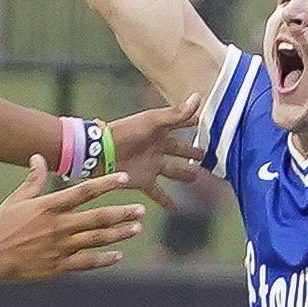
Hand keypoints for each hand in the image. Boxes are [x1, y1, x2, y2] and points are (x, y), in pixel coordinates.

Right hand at [0, 157, 143, 279]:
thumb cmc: (1, 225)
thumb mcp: (16, 199)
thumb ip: (33, 179)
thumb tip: (38, 157)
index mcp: (51, 206)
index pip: (85, 191)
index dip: (107, 183)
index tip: (124, 178)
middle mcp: (60, 226)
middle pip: (99, 217)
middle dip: (123, 212)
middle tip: (141, 209)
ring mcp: (62, 247)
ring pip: (98, 239)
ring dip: (120, 234)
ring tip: (136, 228)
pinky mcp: (59, 266)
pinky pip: (87, 263)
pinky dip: (104, 259)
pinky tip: (118, 255)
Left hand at [109, 94, 203, 210]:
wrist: (102, 152)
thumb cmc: (126, 132)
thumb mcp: (154, 121)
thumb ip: (177, 114)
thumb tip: (199, 97)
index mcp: (159, 130)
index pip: (180, 124)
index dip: (192, 123)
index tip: (205, 123)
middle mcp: (156, 147)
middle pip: (178, 150)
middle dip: (191, 152)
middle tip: (205, 155)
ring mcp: (151, 165)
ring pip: (172, 171)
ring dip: (183, 174)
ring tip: (195, 178)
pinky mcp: (144, 181)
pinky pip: (157, 192)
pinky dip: (165, 201)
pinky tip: (175, 208)